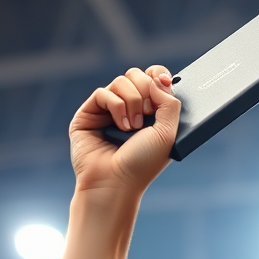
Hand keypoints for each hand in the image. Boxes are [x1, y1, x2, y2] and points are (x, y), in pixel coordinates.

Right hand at [69, 66, 180, 197]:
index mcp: (150, 114)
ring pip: (122, 81)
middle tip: (148, 113)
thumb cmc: (143, 164)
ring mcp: (108, 111)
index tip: (167, 82)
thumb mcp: (168, 134)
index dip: (159, 75)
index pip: (154, 79)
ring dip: (132, 101)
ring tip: (133, 127)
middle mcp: (129, 109)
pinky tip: (121, 126)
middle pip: (137, 74)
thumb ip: (170, 103)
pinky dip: (116, 106)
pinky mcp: (89, 113)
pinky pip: (104, 92)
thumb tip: (157, 79)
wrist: (116, 183)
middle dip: (146, 89)